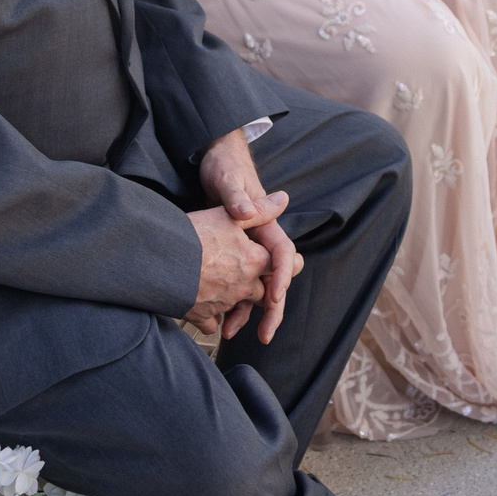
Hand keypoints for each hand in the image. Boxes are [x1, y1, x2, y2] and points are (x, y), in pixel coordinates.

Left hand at [197, 130, 303, 341]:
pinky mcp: (232, 253)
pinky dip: (229, 302)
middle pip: (275, 279)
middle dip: (272, 308)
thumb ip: (236, 196)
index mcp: (267, 224)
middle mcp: (261, 240)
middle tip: (264, 334)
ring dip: (247, 311)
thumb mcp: (227, 179)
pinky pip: (236, 284)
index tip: (274, 297)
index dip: (281, 277)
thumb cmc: (224, 166)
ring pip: (255, 287)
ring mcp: (247, 249)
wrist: (213, 161)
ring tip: (230, 334)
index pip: (282, 254)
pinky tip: (215, 319)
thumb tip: (245, 212)